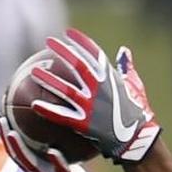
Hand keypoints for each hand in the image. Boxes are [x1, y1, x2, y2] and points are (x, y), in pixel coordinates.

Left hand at [29, 28, 160, 163]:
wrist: (137, 139)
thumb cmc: (137, 112)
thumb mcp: (135, 86)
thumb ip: (127, 67)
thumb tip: (124, 51)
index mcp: (111, 78)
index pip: (94, 54)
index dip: (81, 41)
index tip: (68, 32)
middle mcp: (100, 89)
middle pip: (77, 65)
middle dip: (63, 51)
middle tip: (48, 42)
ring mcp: (91, 106)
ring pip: (66, 89)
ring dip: (48, 80)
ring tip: (33, 71)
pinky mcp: (85, 123)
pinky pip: (63, 116)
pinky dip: (49, 110)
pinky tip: (34, 105)